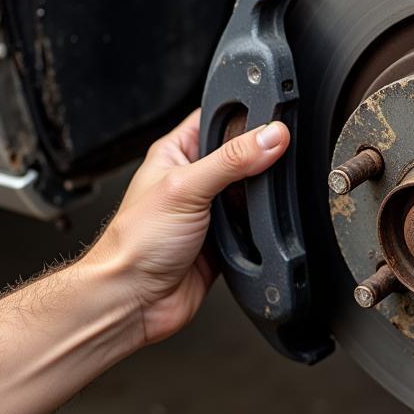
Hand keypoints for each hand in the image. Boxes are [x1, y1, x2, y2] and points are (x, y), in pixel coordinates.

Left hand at [84, 110, 289, 345]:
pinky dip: (263, 227)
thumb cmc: (135, 244)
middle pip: (242, 155)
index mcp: (175, 153)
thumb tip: (271, 137)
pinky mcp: (225, 240)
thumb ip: (232, 160)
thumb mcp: (186, 187)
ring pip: (252, 192)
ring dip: (262, 196)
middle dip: (261, 157)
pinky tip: (264, 224)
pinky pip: (255, 226)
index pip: (216, 118)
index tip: (274, 116)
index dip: (245, 114)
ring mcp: (210, 211)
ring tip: (268, 193)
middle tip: (279, 155)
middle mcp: (194, 180)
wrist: (135, 300)